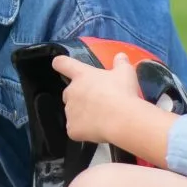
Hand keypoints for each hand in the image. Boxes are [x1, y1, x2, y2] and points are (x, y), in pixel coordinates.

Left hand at [51, 54, 173, 165]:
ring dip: (81, 114)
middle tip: (97, 101)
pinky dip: (83, 131)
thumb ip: (121, 63)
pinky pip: (75, 129)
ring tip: (100, 118)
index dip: (61, 64)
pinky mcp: (71, 129)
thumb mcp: (126, 73)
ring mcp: (69, 111)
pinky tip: (96, 130)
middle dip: (79, 96)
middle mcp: (71, 91)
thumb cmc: (122, 92)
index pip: (62, 63)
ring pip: (72, 112)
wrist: (122, 119)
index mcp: (81, 75)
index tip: (61, 65)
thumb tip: (120, 56)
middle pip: (69, 92)